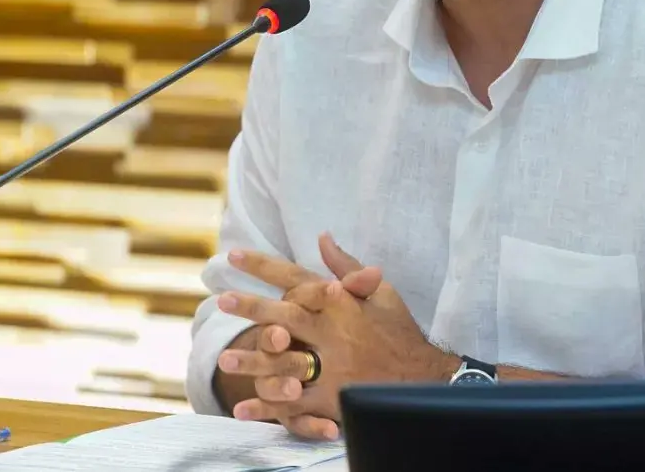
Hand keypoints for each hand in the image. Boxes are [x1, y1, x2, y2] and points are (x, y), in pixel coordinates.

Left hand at [221, 234, 456, 417]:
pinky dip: (268, 407)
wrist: (422, 376)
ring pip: (284, 363)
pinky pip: (294, 405)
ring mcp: (331, 368)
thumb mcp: (380, 292)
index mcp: (341, 304)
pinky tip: (242, 408)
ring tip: (223, 359)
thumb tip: (322, 237)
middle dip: (252, 308)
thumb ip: (347, 266)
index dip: (264, 267)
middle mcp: (333, 333)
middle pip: (284, 316)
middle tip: (222, 300)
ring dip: (253, 361)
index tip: (234, 256)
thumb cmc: (399, 330)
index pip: (297, 279)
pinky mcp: (331, 399)